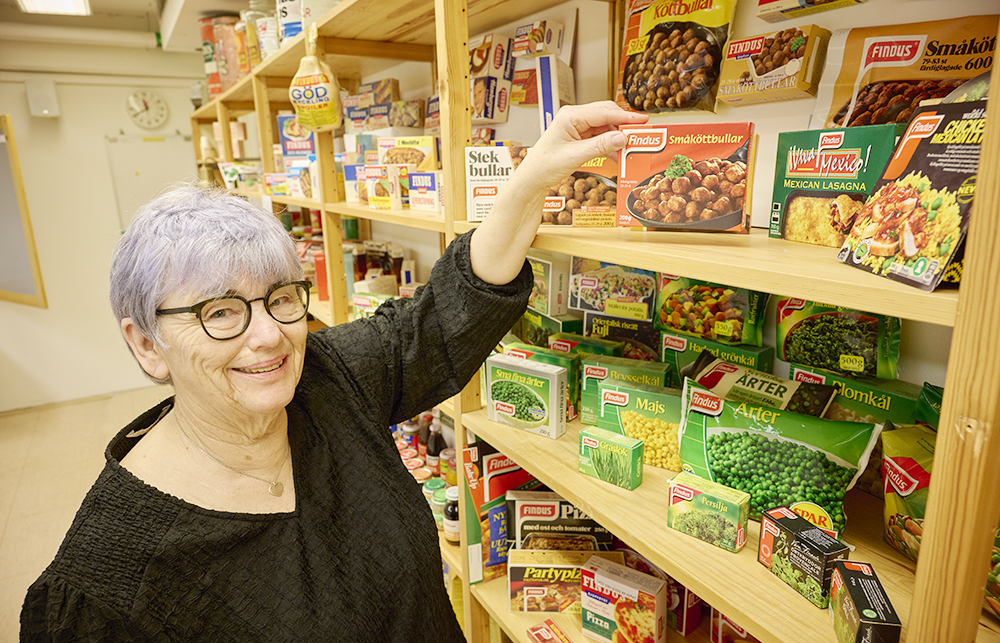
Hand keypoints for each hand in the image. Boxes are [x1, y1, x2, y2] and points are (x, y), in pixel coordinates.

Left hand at [516, 101, 648, 188]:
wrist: (533, 178)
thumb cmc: (545, 165)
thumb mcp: (575, 156)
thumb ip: (600, 146)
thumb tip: (621, 138)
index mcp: (570, 116)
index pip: (603, 112)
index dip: (625, 116)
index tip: (642, 120)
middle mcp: (575, 117)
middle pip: (606, 115)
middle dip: (623, 124)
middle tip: (641, 133)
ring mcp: (577, 126)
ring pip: (605, 126)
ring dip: (617, 137)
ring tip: (630, 147)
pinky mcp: (579, 136)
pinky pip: (600, 137)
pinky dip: (610, 145)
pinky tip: (618, 154)